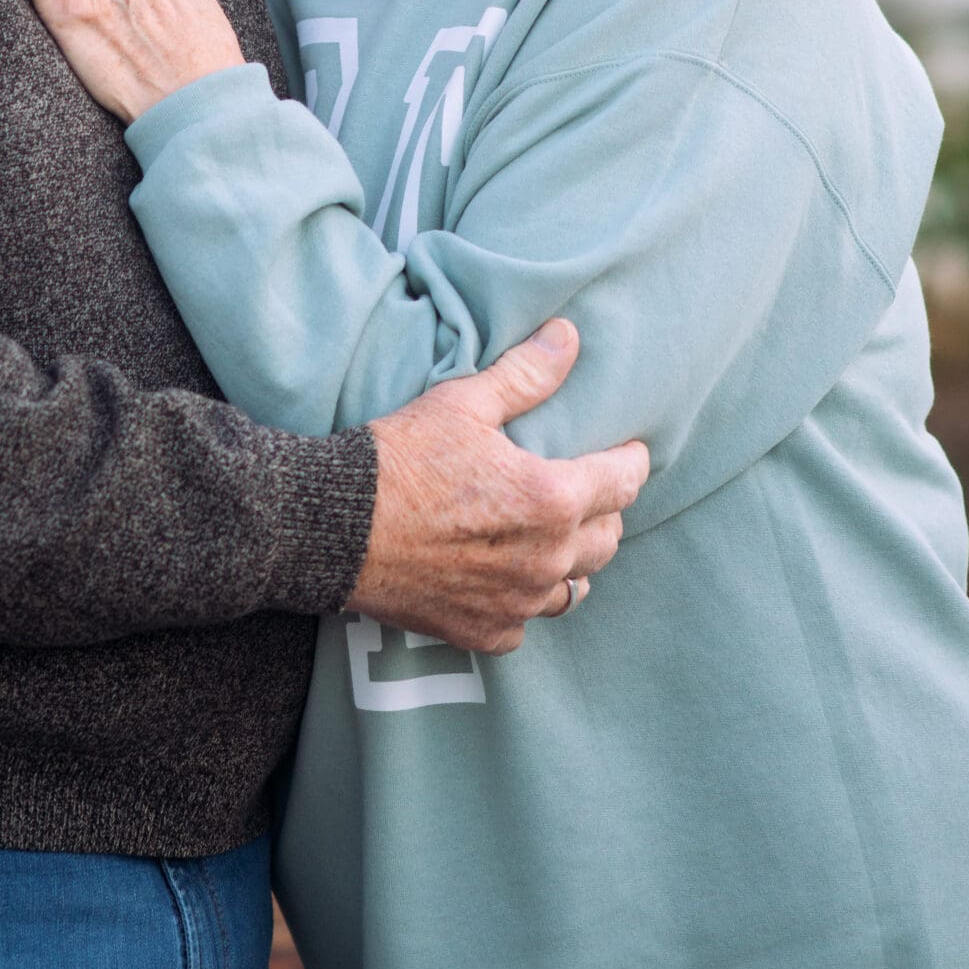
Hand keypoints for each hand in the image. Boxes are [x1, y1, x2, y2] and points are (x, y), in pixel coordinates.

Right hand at [348, 318, 648, 651]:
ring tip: (554, 536)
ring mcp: (518, 603)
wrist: (337, 527)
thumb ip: (526, 374)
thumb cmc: (402, 458)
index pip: (623, 482)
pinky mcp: (485, 632)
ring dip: (572, 560)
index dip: (630, 461)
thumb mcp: (464, 403)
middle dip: (604, 510)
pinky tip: (508, 577)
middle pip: (608, 539)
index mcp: (551, 498)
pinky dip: (525, 599)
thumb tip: (569, 336)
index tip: (628, 451)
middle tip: (585, 489)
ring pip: (575, 587)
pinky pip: (528, 621)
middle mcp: (545, 559)